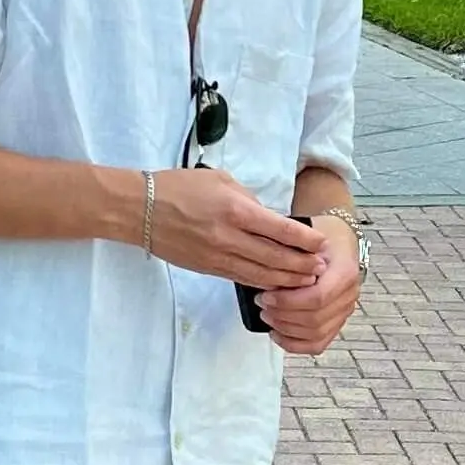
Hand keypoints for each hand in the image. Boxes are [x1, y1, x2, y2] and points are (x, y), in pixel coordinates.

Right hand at [147, 169, 325, 289]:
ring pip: (262, 274)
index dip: (304, 239)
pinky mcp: (210, 269)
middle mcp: (230, 237)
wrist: (142, 210)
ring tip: (308, 280)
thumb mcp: (220, 180)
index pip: (279, 229)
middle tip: (322, 267)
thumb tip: (268, 217)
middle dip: (303, 264)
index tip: (322, 243)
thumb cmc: (180, 186)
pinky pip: (244, 279)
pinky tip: (279, 284)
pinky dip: (265, 283)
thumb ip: (247, 199)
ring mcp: (219, 257)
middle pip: (276, 258)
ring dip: (289, 279)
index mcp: (235, 210)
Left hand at [257, 215, 361, 355]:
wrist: (337, 237)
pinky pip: (318, 343)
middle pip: (315, 319)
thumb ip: (293, 255)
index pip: (317, 297)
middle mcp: (349, 295)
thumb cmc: (320, 234)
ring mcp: (345, 311)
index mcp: (345, 271)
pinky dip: (295, 344)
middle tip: (262, 304)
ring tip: (267, 316)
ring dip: (286, 329)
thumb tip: (267, 274)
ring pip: (316, 335)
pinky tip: (277, 333)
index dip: (288, 301)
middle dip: (283, 316)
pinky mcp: (337, 322)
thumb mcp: (308, 235)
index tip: (266, 295)